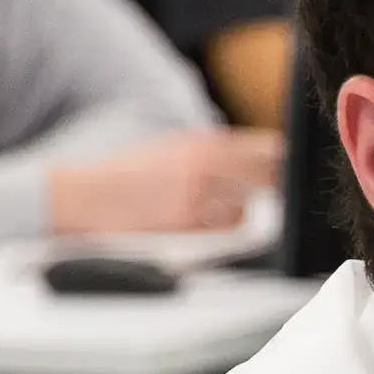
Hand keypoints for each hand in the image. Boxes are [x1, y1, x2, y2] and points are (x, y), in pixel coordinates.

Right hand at [47, 126, 276, 235]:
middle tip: (272, 200)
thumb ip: (209, 154)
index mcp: (202, 142)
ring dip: (239, 214)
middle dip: (273, 190)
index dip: (283, 164)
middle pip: (269, 177)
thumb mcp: (169, 149)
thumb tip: (252, 163)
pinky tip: (196, 226)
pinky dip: (218, 231)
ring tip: (212, 213)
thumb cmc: (124, 176)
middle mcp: (205, 163)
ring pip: (247, 209)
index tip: (291, 175)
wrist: (82, 196)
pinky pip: (222, 230)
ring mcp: (197, 194)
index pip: (268, 148)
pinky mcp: (185, 222)